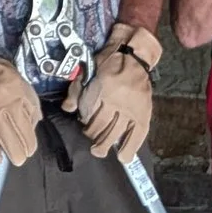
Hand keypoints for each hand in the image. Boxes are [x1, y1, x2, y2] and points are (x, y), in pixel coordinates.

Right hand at [0, 28, 39, 167]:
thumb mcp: (20, 80)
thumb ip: (29, 100)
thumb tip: (35, 123)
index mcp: (18, 94)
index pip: (30, 121)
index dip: (31, 138)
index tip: (31, 146)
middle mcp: (6, 104)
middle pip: (20, 133)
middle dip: (25, 149)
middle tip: (24, 156)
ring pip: (5, 138)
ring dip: (12, 152)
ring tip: (16, 160)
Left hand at [73, 22, 159, 161]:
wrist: (132, 55)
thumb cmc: (106, 64)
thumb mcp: (87, 73)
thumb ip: (75, 92)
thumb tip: (67, 109)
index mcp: (103, 90)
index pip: (91, 117)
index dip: (86, 125)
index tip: (85, 125)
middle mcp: (118, 101)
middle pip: (103, 128)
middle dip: (94, 137)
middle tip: (92, 139)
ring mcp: (132, 108)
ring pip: (118, 134)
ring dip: (107, 145)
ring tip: (100, 151)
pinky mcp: (144, 112)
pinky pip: (138, 134)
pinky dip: (131, 147)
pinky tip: (124, 157)